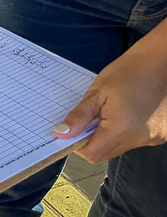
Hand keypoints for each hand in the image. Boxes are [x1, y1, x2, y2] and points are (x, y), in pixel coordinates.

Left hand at [53, 35, 166, 162]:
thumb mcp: (97, 92)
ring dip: (110, 136)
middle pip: (106, 153)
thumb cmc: (127, 72)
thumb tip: (61, 133)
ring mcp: (153, 138)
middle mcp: (139, 138)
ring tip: (111, 111)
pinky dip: (126, 132)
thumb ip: (79, 116)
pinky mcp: (161, 135)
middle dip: (93, 140)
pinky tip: (128, 112)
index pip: (92, 154)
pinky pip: (135, 140)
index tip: (72, 131)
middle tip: (90, 118)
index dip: (78, 145)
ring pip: (121, 147)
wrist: (160, 62)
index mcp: (121, 128)